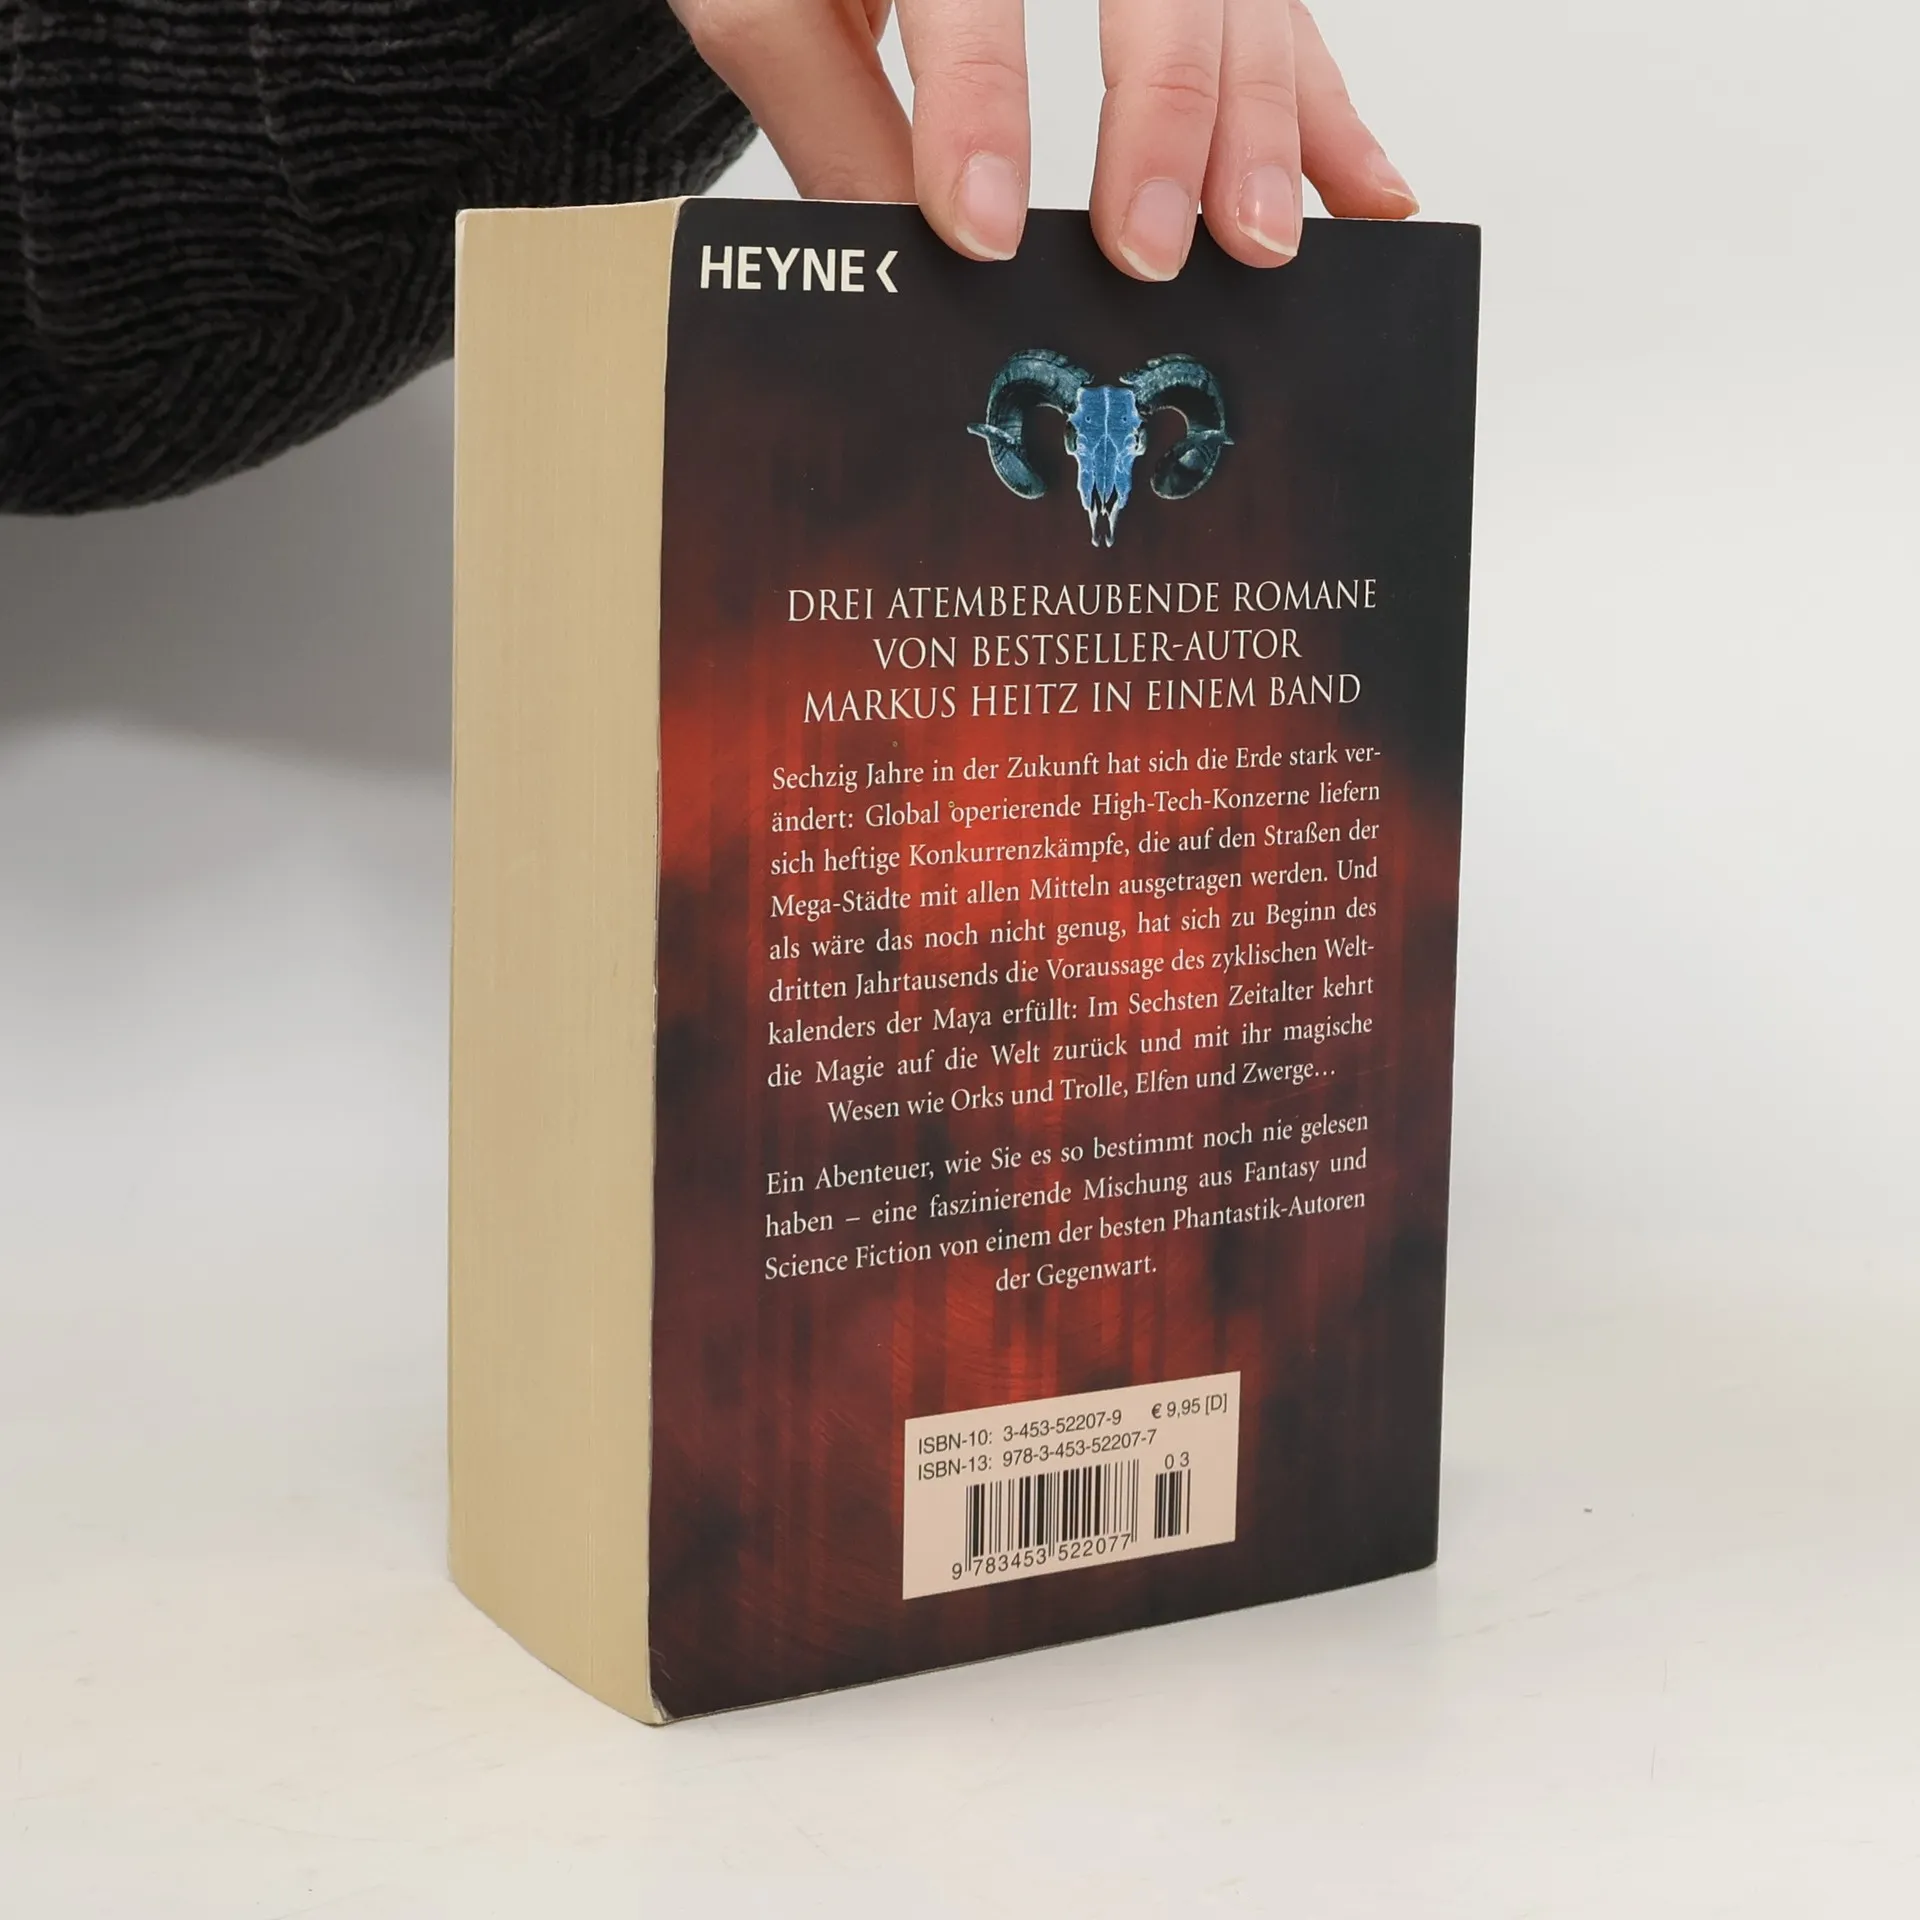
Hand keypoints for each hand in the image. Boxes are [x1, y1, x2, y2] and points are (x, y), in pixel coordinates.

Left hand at [669, 0, 1415, 278]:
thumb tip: (902, 271)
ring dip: (1266, 125)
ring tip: (1259, 242)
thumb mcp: (777, 4)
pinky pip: (1290, 20)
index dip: (979, 108)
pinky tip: (1366, 195)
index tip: (982, 231)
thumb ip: (833, 125)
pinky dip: (1328, 114)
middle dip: (1164, 118)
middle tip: (1149, 253)